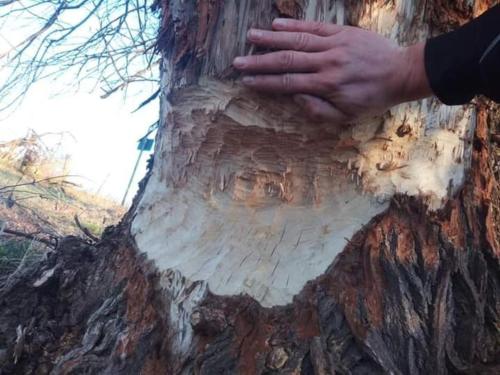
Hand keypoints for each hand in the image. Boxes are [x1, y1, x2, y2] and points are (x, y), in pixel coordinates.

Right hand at [233, 19, 431, 122]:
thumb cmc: (372, 98)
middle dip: (259, 61)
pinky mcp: (342, 32)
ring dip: (271, 39)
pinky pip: (314, 28)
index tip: (246, 81)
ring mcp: (334, 45)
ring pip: (297, 41)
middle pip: (286, 61)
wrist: (400, 73)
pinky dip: (294, 26)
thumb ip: (318, 110)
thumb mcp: (346, 115)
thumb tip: (294, 97)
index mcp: (326, 85)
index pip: (287, 83)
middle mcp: (327, 63)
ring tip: (250, 37)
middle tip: (238, 61)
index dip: (264, 82)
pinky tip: (276, 24)